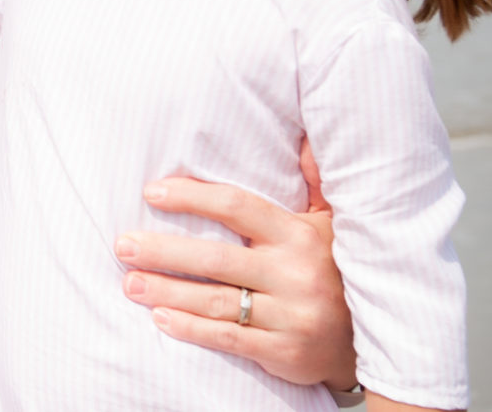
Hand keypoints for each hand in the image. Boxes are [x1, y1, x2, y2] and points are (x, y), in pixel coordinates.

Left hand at [115, 141, 355, 389]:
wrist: (369, 338)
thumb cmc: (333, 269)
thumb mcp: (332, 223)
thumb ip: (315, 182)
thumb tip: (305, 139)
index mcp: (298, 235)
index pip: (237, 207)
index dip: (192, 197)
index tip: (152, 192)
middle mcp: (294, 273)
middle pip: (216, 258)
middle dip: (164, 251)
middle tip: (123, 245)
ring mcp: (290, 315)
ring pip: (216, 301)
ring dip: (167, 292)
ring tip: (130, 283)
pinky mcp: (284, 351)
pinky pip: (229, 338)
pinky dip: (191, 329)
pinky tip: (160, 320)